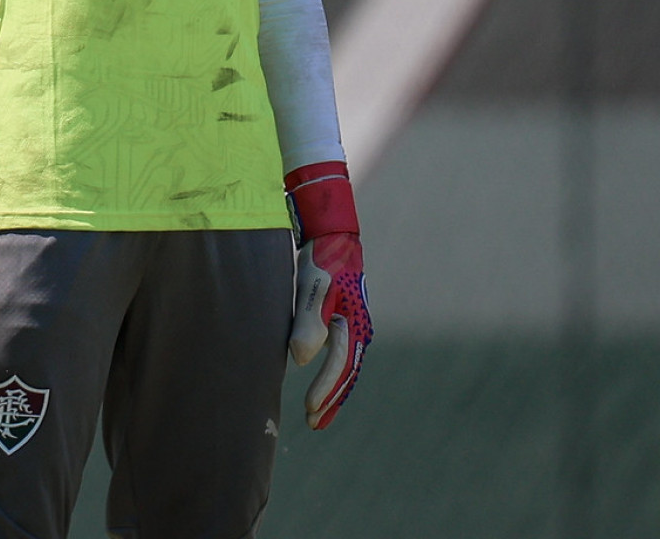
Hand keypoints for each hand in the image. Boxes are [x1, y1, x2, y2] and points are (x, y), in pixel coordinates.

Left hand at [285, 160, 371, 429]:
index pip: (340, 367)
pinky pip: (339, 356)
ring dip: (333, 391)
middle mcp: (358, 329)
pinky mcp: (342, 321)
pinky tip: (321, 383)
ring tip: (317, 415)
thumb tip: (302, 361)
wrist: (331, 235)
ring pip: (344, 367)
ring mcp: (352, 326)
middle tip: (313, 423)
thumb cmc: (321, 261)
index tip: (309, 410)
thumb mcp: (312, 288)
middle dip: (331, 399)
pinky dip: (331, 375)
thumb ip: (308, 323)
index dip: (325, 390)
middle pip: (347, 373)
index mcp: (354, 324)